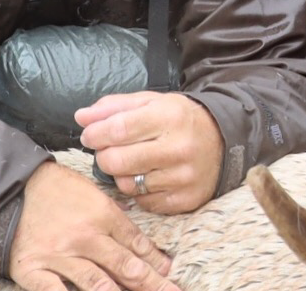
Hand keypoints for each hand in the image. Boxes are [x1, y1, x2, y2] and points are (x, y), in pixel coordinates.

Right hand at [9, 161, 179, 290]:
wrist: (10, 190)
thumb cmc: (59, 193)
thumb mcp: (96, 198)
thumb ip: (121, 225)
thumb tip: (149, 252)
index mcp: (103, 216)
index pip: (137, 245)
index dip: (156, 264)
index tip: (170, 276)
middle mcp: (84, 237)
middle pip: (124, 266)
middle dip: (150, 284)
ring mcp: (58, 255)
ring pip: (96, 283)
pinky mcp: (31, 270)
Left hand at [77, 91, 223, 214]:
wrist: (224, 140)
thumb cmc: (180, 119)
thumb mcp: (152, 102)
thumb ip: (114, 107)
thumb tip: (81, 117)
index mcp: (170, 117)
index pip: (117, 129)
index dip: (95, 133)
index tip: (90, 134)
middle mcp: (179, 148)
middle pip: (116, 161)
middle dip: (105, 156)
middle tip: (111, 150)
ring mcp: (183, 177)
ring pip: (126, 184)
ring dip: (123, 175)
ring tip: (134, 163)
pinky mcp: (185, 199)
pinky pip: (143, 201)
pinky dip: (140, 191)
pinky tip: (150, 177)